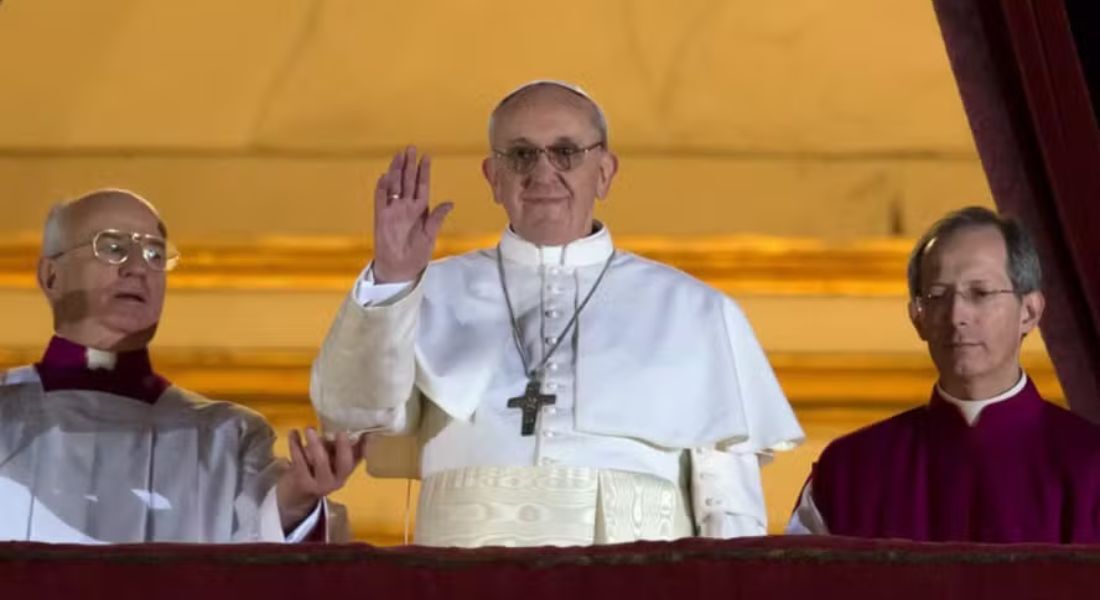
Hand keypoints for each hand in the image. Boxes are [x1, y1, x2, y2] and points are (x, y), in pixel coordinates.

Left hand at [276, 428, 366, 530]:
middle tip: (339, 431)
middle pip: (343, 464)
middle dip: (342, 447)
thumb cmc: (318, 471)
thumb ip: (345, 450)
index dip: (358, 447)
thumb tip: (360, 432)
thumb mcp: (332, 463)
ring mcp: (318, 483)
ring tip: (310, 429)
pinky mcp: (300, 481)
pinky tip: (293, 432)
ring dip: (316, 444)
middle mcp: (335, 481)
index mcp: (344, 474)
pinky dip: (296, 445)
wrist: (297, 496)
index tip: (355, 432)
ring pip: (320, 462)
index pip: (356, 460)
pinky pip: (300, 461)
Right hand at [372, 145, 453, 282]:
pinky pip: (380, 200)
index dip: (423, 172)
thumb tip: (450, 203)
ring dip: (396, 171)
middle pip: (407, 181)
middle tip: (411, 148)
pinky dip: (382, 189)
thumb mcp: (430, 236)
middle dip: (409, 165)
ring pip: (394, 186)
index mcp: (419, 210)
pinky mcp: (381, 218)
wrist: (399, 269)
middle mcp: (405, 207)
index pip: (421, 186)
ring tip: (398, 156)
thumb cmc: (416, 254)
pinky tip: (385, 177)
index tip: (426, 157)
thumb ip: (437, 218)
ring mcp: (392, 211)